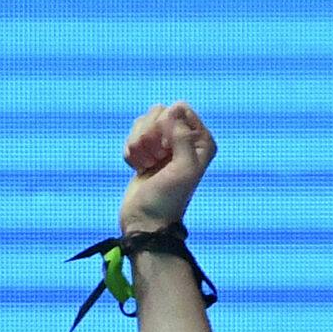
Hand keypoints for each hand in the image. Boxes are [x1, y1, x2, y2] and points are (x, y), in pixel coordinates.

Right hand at [119, 102, 216, 235]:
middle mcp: (185, 140)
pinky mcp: (147, 152)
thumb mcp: (184, 169)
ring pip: (143, 123)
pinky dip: (131, 152)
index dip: (166, 126)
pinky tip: (139, 169)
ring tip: (146, 166)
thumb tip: (171, 112)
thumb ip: (182, 137)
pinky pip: (133, 135)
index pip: (178, 108)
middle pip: (158, 112)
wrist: (145, 222)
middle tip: (155, 161)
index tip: (166, 152)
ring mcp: (165, 145)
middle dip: (149, 136)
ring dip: (138, 145)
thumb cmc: (167, 199)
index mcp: (201, 141)